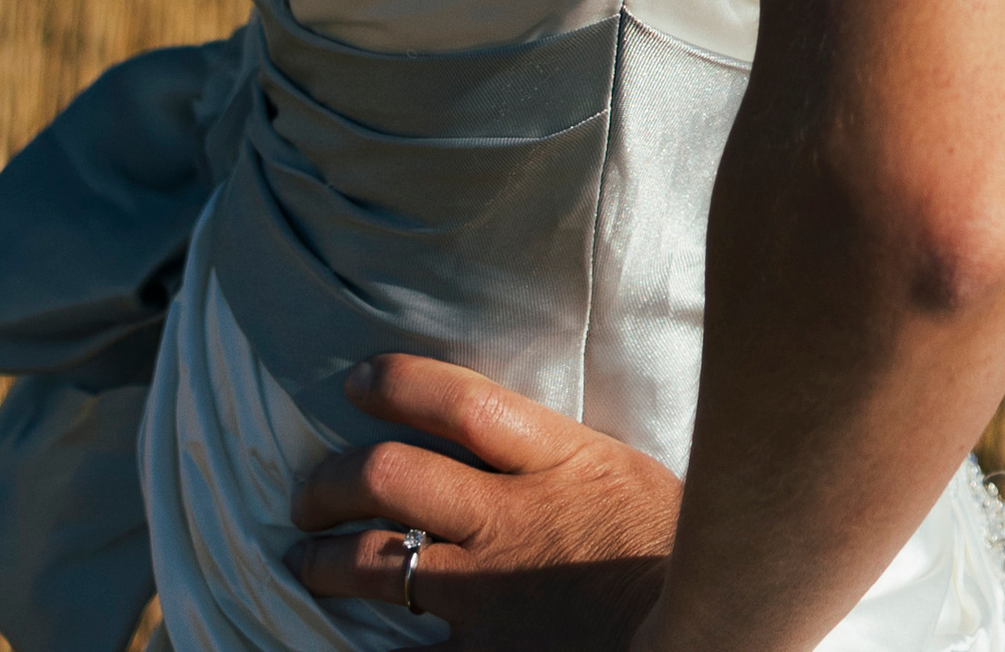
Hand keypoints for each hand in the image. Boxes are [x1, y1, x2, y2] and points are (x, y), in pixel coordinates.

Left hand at [287, 355, 678, 647]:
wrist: (699, 625)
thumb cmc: (669, 549)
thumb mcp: (620, 472)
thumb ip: (558, 452)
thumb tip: (504, 430)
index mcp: (552, 460)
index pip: (455, 402)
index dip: (396, 382)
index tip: (358, 380)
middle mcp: (508, 519)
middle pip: (390, 477)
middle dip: (333, 478)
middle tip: (310, 490)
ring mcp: (489, 594)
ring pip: (377, 561)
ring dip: (325, 557)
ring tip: (305, 556)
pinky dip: (360, 647)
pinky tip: (335, 641)